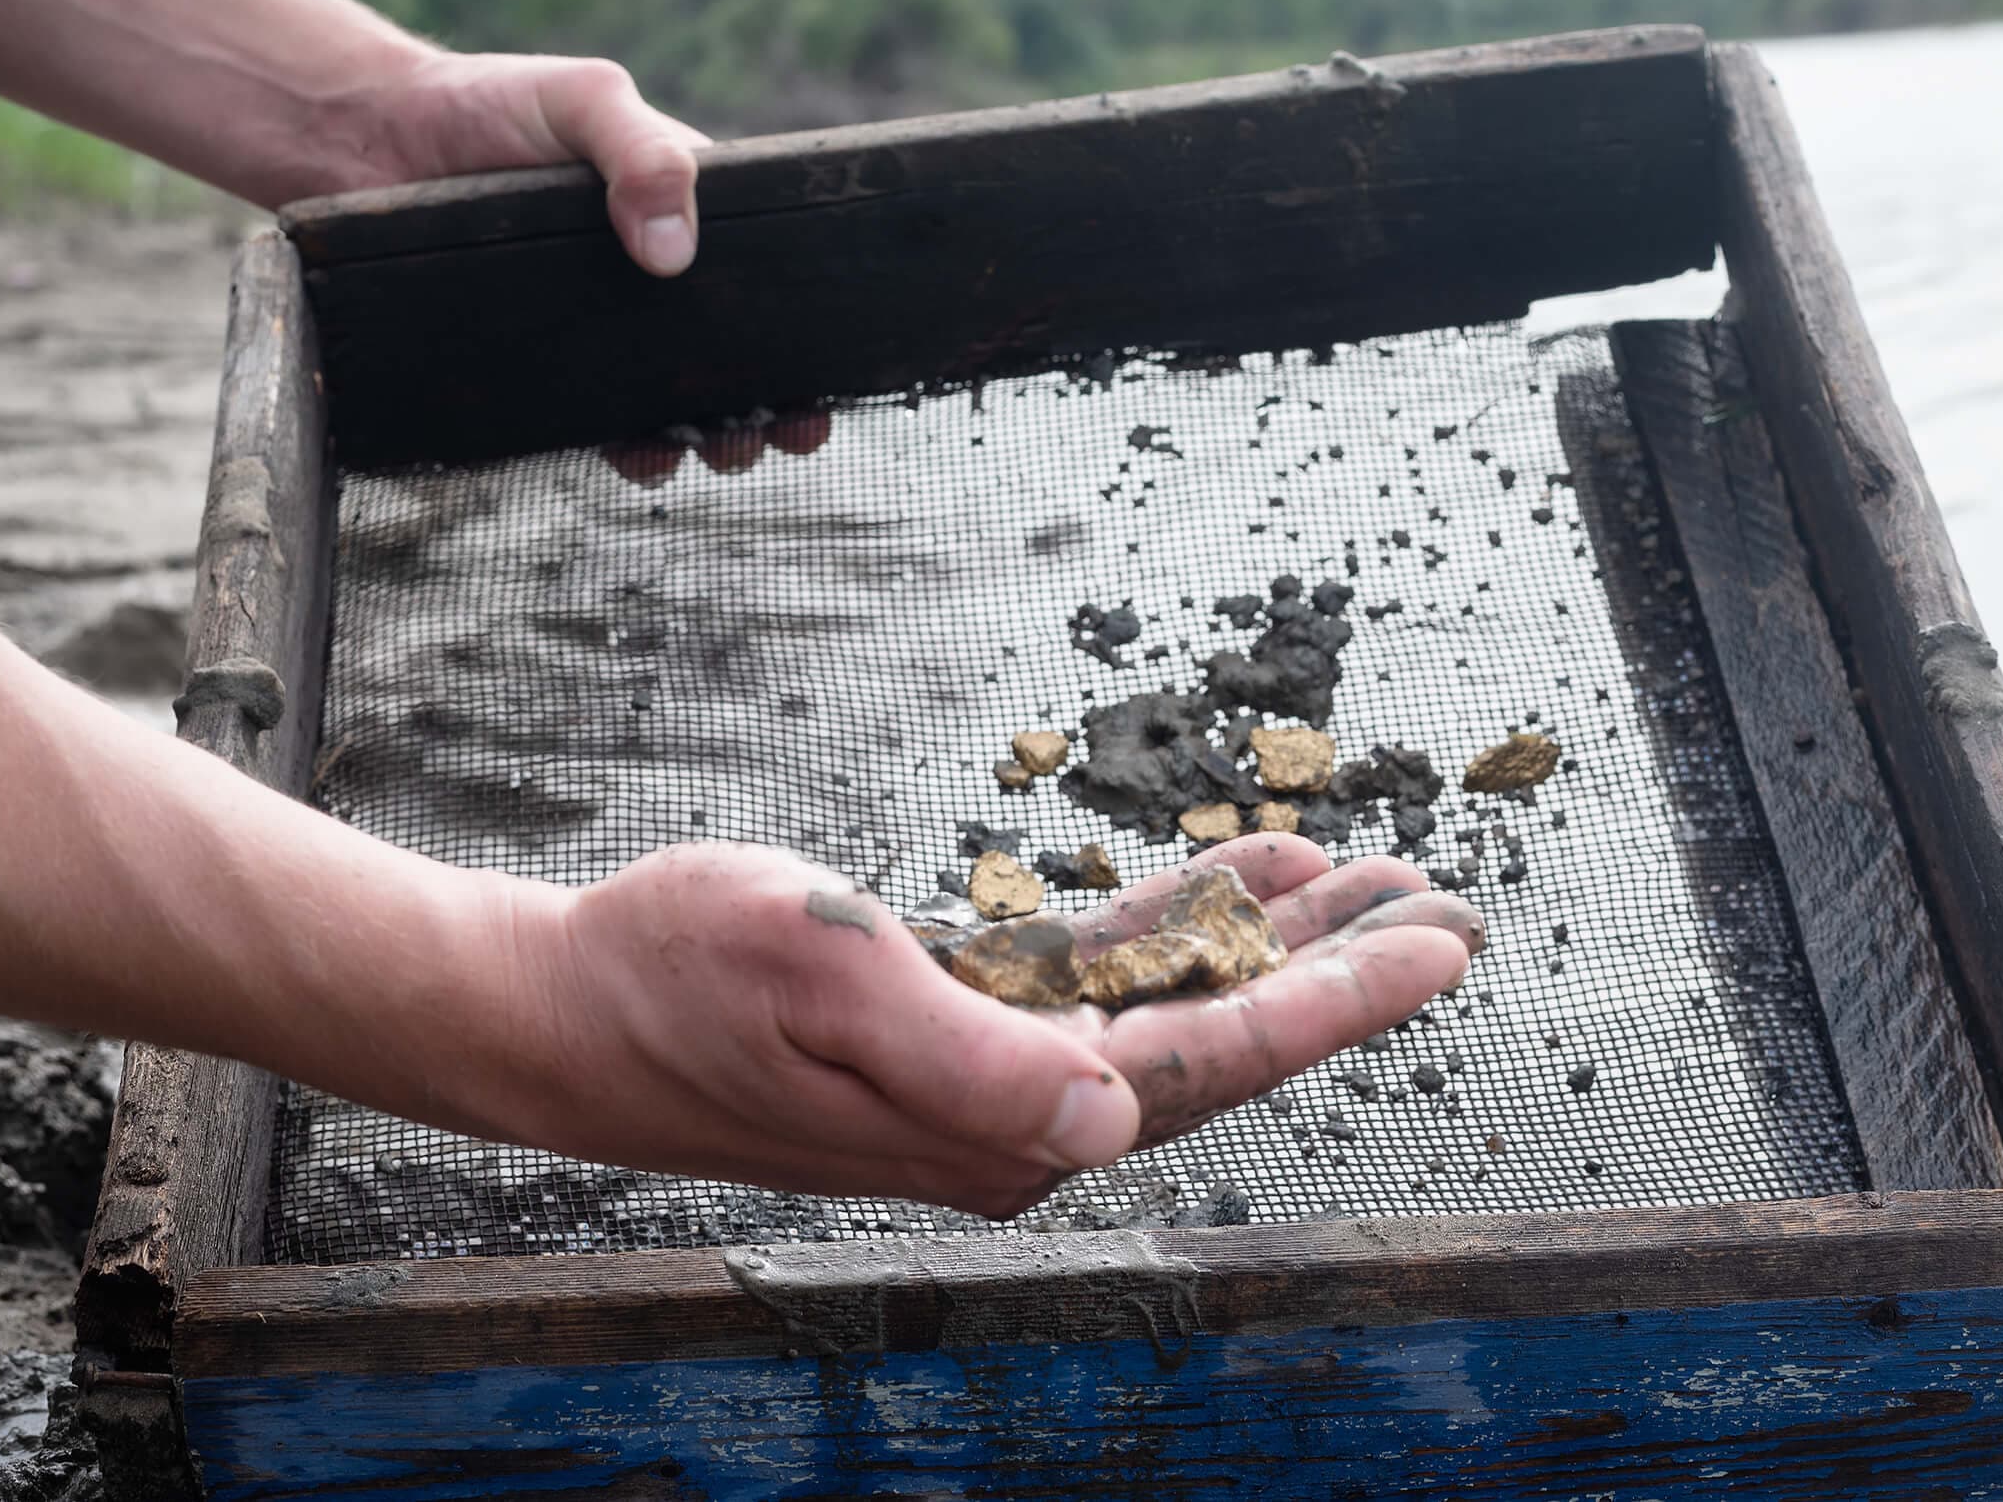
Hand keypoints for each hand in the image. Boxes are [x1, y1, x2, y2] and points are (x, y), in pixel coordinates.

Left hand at [350, 50, 837, 478]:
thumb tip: (675, 254)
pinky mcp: (538, 354)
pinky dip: (624, 442)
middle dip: (761, 402)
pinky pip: (591, 412)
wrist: (370, 141)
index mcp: (681, 205)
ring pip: (665, 391)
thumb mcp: (585, 102)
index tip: (818, 385)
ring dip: (700, 432)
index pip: (762, 274)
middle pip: (726, 350)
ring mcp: (593, 318)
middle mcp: (646, 269)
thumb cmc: (489, 103)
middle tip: (769, 437)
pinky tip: (639, 458)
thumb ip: (642, 155)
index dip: (796, 331)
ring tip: (711, 453)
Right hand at [504, 837, 1479, 1217]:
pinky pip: (1098, 981)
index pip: (1209, 1058)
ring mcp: (988, 1084)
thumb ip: (972, 1056)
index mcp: (1001, 1123)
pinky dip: (1172, 926)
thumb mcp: (820, 982)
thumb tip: (1107, 1119)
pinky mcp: (955, 1037)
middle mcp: (1015, 1122)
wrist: (558, 1008)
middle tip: (1443, 909)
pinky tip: (1228, 882)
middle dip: (1337, 973)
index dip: (1333, 1000)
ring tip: (1364, 880)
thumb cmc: (672, 983)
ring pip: (1171, 1005)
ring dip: (1268, 942)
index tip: (1433, 948)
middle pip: (1219, 1038)